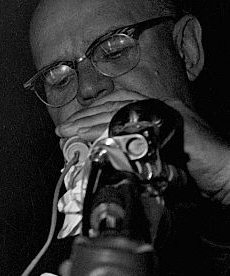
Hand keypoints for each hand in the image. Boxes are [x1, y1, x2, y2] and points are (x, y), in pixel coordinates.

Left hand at [56, 96, 229, 205]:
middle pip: (116, 104)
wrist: (226, 173)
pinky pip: (139, 125)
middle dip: (85, 117)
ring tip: (71, 132)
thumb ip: (134, 158)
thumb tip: (104, 163)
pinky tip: (97, 140)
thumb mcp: (156, 162)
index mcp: (156, 112)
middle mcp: (162, 107)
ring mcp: (169, 114)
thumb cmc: (195, 171)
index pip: (119, 102)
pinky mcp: (174, 125)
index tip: (70, 124)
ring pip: (122, 111)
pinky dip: (115, 131)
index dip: (93, 111)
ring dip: (92, 122)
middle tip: (63, 129)